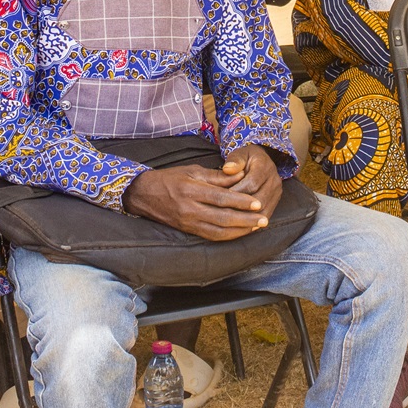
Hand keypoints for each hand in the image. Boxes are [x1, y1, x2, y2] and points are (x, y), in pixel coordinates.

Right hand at [124, 164, 268, 240]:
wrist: (143, 195)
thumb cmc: (169, 179)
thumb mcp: (192, 171)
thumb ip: (216, 176)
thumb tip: (240, 176)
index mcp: (191, 190)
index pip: (221, 198)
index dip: (241, 202)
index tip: (257, 203)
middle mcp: (189, 209)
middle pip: (223, 217)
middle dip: (246, 220)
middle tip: (264, 219)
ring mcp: (188, 222)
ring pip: (218, 231)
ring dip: (240, 231)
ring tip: (257, 227)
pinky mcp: (188, 230)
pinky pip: (211, 236)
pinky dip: (228, 236)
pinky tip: (240, 232)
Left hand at [222, 144, 282, 220]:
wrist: (260, 162)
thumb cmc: (245, 159)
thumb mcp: (239, 154)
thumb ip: (234, 160)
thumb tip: (227, 169)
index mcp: (265, 166)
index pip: (252, 183)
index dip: (236, 192)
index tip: (221, 198)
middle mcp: (274, 180)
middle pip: (259, 200)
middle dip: (241, 207)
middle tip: (223, 213)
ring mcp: (276, 193)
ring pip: (263, 211)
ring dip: (247, 218)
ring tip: (230, 222)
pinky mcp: (275, 202)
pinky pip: (265, 216)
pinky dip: (252, 222)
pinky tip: (239, 226)